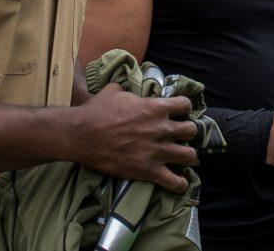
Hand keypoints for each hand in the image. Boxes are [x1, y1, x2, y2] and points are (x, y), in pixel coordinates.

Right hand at [73, 84, 198, 191]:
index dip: (183, 108)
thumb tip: (131, 89)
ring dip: (188, 155)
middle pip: (191, 130)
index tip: (179, 112)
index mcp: (155, 107)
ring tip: (183, 157)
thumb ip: (130, 91)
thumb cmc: (97, 111)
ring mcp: (157, 151)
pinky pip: (174, 182)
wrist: (82, 135)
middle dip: (187, 132)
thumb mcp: (115, 91)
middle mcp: (161, 129)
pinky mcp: (148, 171)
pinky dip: (180, 183)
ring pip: (190, 155)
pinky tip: (179, 182)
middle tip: (180, 135)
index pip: (185, 105)